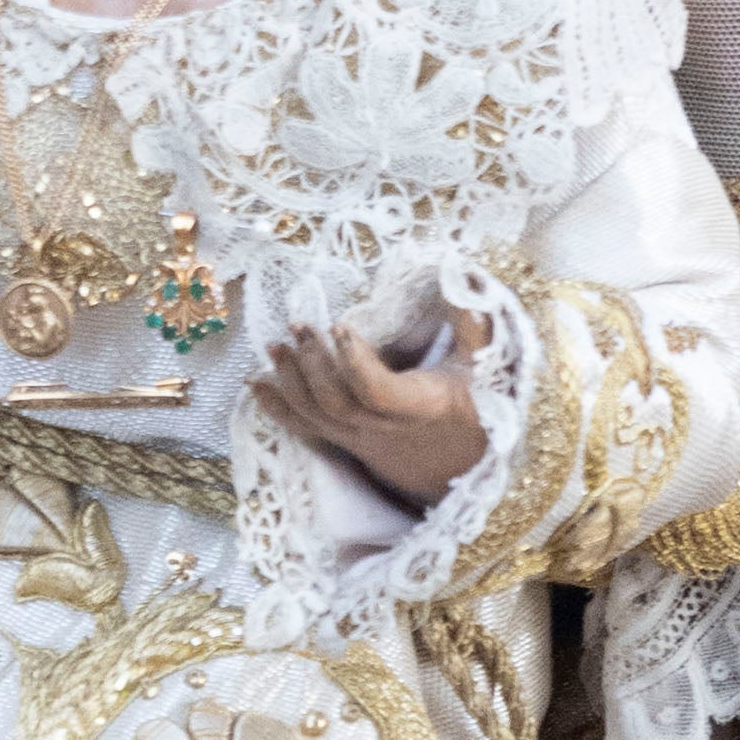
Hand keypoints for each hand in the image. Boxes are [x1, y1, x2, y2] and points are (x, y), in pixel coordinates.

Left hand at [248, 299, 491, 506]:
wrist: (465, 469)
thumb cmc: (476, 409)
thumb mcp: (485, 365)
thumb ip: (473, 320)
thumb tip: (462, 271)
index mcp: (421, 406)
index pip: (379, 392)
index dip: (355, 363)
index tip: (339, 325)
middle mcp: (385, 428)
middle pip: (337, 403)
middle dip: (313, 365)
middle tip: (299, 326)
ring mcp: (361, 439)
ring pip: (317, 418)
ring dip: (291, 382)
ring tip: (275, 346)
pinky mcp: (347, 443)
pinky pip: (307, 430)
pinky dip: (277, 409)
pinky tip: (254, 385)